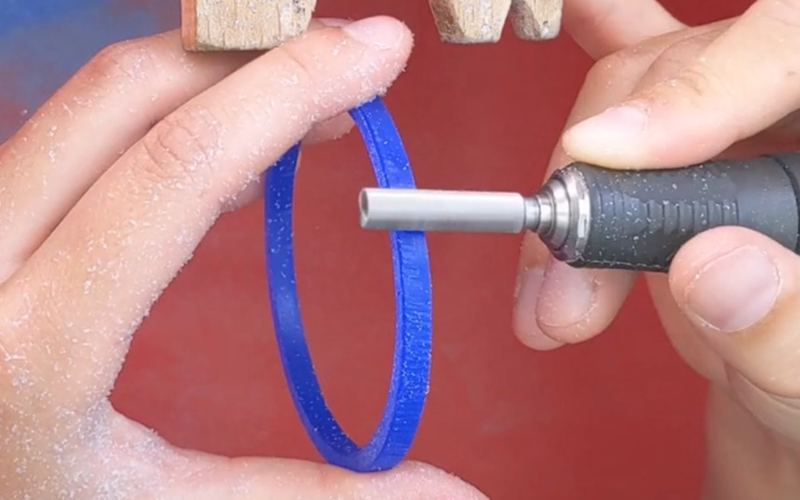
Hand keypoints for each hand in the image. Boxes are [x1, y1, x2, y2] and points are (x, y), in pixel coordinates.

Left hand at [0, 17, 486, 499]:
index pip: (176, 170)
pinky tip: (229, 145)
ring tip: (309, 110)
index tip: (376, 52)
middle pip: (127, 97)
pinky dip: (167, 114)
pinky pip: (76, 130)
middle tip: (353, 61)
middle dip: (257, 60)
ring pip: (94, 101)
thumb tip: (452, 492)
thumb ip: (312, 494)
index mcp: (33, 351)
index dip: (289, 90)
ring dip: (213, 81)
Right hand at [514, 0, 799, 495]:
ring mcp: (743, 125)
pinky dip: (600, 39)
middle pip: (690, 74)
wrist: (790, 416)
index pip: (790, 50)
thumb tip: (708, 264)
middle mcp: (789, 117)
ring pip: (635, 93)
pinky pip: (645, 63)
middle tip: (565, 260)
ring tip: (551, 292)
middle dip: (604, 172)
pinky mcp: (694, 141)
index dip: (696, 87)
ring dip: (572, 190)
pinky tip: (570, 18)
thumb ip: (784, 329)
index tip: (606, 153)